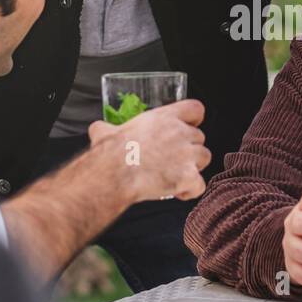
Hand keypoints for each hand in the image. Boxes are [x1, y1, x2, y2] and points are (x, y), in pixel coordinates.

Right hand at [87, 99, 211, 202]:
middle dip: (189, 149)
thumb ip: (106, 128)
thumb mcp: (105, 132)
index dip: (194, 119)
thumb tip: (97, 129)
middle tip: (172, 161)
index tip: (189, 127)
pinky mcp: (188, 177)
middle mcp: (180, 133)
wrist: (114, 174)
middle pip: (200, 137)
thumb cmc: (110, 153)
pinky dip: (191, 191)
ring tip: (175, 176)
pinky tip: (177, 193)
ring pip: (204, 158)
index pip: (195, 108)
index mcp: (163, 118)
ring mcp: (187, 155)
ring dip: (193, 167)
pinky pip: (200, 185)